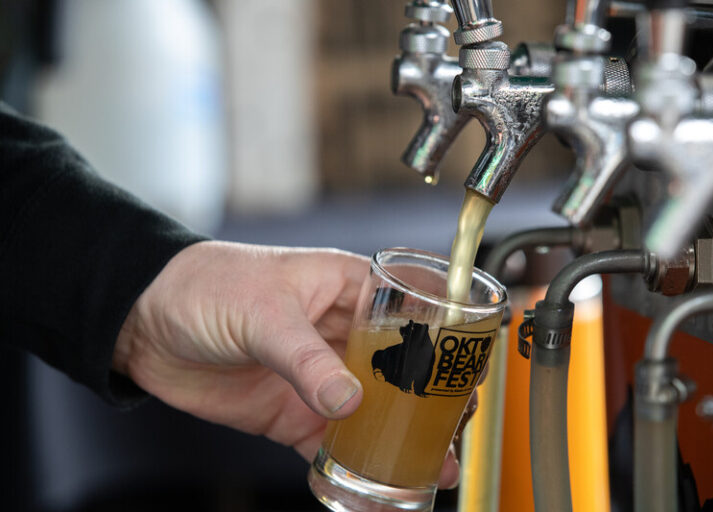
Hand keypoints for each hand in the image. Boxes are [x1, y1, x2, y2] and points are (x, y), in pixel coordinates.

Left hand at [113, 241, 460, 487]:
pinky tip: (371, 487)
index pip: (410, 312)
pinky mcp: (289, 412)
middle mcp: (338, 334)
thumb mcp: (263, 311)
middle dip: (428, 400)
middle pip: (398, 370)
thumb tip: (349, 399)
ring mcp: (315, 376)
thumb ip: (305, 358)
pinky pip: (327, 444)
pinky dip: (348, 467)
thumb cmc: (205, 284)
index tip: (465, 372)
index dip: (441, 341)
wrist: (144, 321)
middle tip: (455, 430)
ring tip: (430, 469)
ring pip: (370, 413)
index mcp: (345, 289)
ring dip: (397, 440)